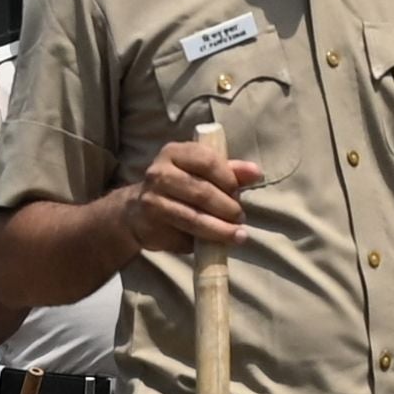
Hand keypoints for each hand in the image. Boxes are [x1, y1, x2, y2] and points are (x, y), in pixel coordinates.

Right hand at [119, 136, 259, 253]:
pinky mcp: (151, 223)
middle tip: (240, 216)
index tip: (239, 191)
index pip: (207, 160)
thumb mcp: (202, 173)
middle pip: (202, 190)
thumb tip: (256, 173)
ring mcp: (152, 199)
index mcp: (174, 152)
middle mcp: (159, 172)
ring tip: (237, 234)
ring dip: (221, 228)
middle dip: (227, 206)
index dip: (228, 178)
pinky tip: (220, 242)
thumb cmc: (179, 188)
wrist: (138, 211)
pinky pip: (184, 233)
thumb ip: (229, 171)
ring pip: (194, 216)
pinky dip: (206, 239)